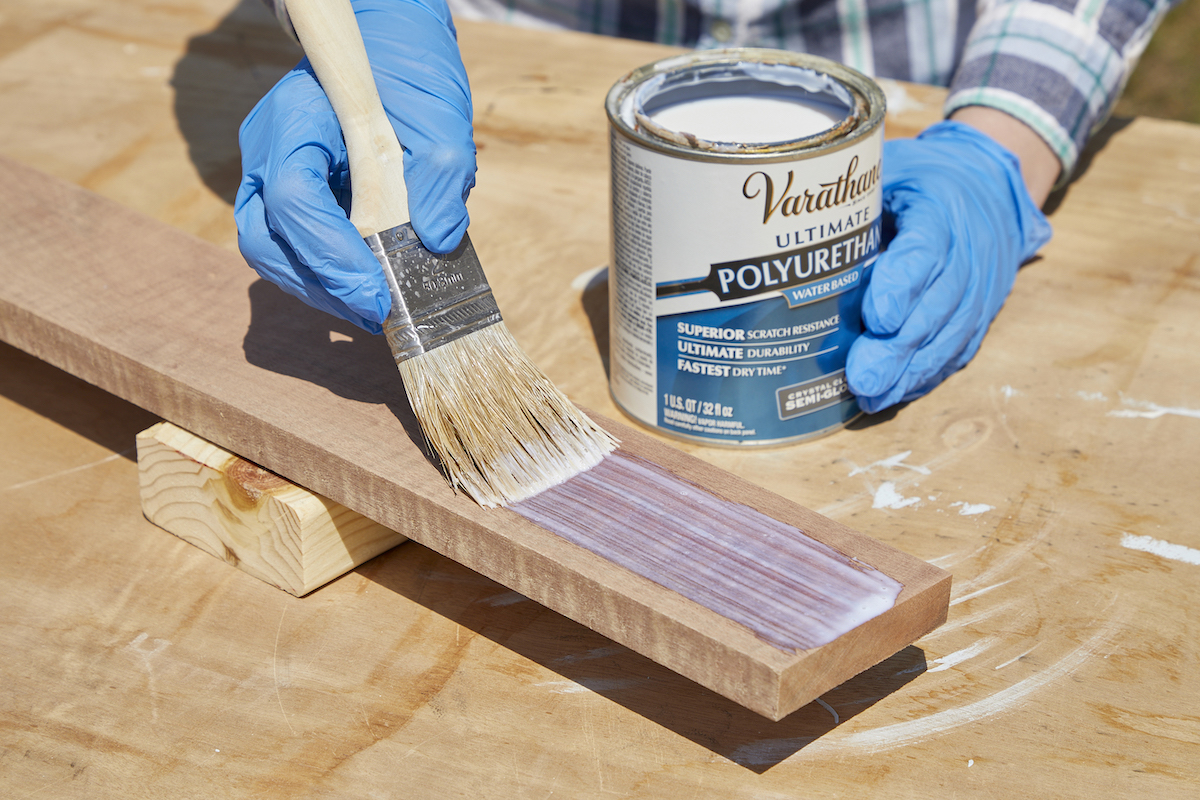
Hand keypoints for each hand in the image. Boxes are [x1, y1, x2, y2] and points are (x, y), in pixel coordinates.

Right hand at [234, 0, 475, 332]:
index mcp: (296, 119)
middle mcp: (268, 150)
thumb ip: (441, 172)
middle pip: (266, 238)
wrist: (386, 40)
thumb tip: (438, 240)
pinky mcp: (286, 196)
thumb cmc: (408, 68)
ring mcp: (269, 174)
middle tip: (376, 313)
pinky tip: (364, 290)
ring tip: (373, 311)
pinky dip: (323, 276)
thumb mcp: (439, 111)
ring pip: (270, 251)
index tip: (378, 293)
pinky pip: (288, 248)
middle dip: (320, 285)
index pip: (294, 199)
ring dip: (318, 289)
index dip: (332, 254)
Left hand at [846, 120, 1051, 412]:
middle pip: (937, 305)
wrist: (987, 186)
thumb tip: (778, 215)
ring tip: (873, 398)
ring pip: (949, 335)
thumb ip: (850, 192)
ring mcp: (979, 286)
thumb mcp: (890, 166)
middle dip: (899, 348)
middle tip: (862, 378)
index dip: (903, 286)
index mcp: (942, 208)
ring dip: (910, 372)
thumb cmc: (919, 178)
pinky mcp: (979, 313)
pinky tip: (895, 394)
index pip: (926, 249)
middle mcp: (969, 251)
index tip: (877, 319)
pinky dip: (926, 375)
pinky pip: (956, 349)